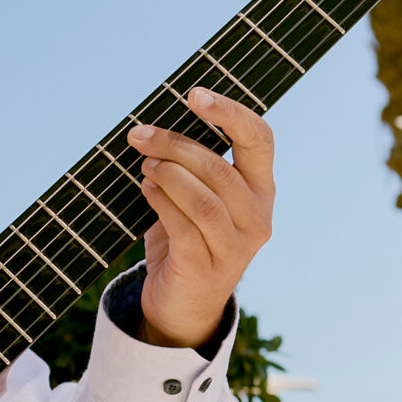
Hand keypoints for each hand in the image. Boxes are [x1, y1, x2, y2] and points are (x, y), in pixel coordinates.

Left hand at [126, 88, 274, 348]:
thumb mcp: (196, 199)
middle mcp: (257, 217)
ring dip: (168, 173)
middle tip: (140, 135)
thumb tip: (154, 126)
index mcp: (261, 190)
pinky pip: (184, 228)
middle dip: (175, 144)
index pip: (260, 140)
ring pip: (204, 198)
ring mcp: (236, 247)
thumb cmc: (186, 241)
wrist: (182, 307)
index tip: (193, 94)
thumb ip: (190, 167)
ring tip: (144, 164)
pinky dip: (161, 202)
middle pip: (220, 168)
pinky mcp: (207, 269)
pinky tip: (146, 189)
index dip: (230, 113)